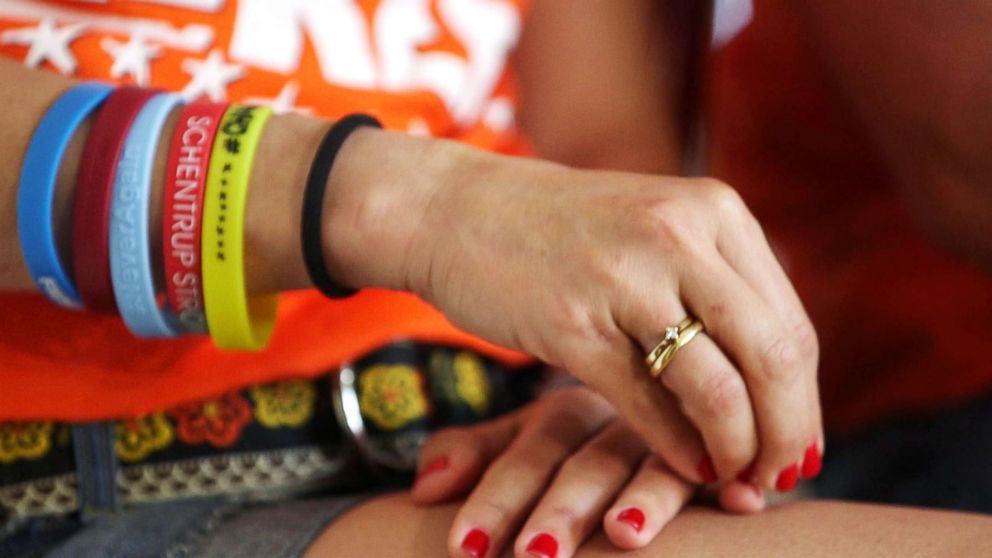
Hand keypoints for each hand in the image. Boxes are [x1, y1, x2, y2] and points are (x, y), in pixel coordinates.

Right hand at [401, 148, 821, 490]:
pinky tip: (687, 468)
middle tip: (778, 479)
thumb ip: (716, 286)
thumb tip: (776, 388)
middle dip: (786, 435)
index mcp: (715, 211)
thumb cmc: (563, 232)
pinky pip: (647, 403)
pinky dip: (676, 448)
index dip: (804, 403)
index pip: (792, 327)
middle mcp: (679, 235)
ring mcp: (624, 278)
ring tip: (734, 481)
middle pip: (773, 358)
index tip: (796, 448)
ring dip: (737, 451)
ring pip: (719, 388)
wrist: (458, 208)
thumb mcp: (655, 231)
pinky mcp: (572, 322)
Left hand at [412, 388, 740, 557]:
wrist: (657, 408)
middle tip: (536, 556)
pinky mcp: (723, 459)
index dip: (500, 495)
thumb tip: (424, 488)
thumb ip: (478, 458)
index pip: (532, 448)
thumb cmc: (576, 450)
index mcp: (569, 414)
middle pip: (591, 459)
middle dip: (563, 509)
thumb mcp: (525, 449)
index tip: (467, 545)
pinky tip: (745, 504)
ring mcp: (677, 436)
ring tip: (627, 534)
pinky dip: (737, 484)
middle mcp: (623, 419)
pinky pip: (733, 467)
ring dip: (648, 497)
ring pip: (660, 461)